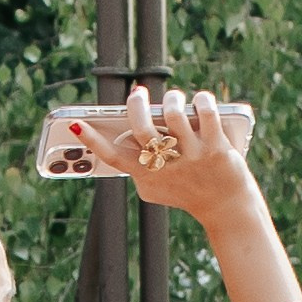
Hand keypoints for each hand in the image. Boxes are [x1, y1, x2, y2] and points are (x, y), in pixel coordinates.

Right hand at [73, 88, 259, 231]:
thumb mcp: (156, 185)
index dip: (92, 141)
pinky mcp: (216, 149)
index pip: (114, 158)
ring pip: (173, 116)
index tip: (77, 124)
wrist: (224, 208)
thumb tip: (127, 133)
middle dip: (136, 105)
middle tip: (138, 93)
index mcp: (147, 176)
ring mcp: (191, 157)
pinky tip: (200, 99)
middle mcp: (166, 167)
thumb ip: (140, 165)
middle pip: (141, 130)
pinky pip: (206, 114)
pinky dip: (202, 100)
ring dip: (171, 99)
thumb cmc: (186, 190)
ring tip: (173, 98)